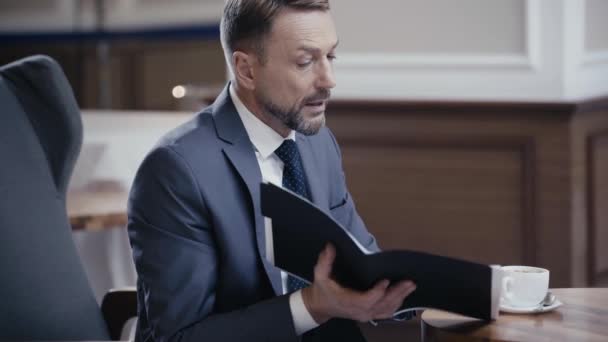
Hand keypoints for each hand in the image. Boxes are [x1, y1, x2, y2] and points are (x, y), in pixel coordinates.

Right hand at [301, 244, 415, 323]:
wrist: (321, 307)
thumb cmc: (322, 291)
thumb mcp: (320, 275)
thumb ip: (325, 261)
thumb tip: (330, 247)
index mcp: (348, 301)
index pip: (367, 300)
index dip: (378, 292)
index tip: (385, 280)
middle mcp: (360, 311)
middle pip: (382, 305)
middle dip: (397, 293)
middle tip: (408, 282)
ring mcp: (366, 314)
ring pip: (387, 309)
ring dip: (400, 298)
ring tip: (410, 286)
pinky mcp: (370, 315)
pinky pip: (387, 313)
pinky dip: (397, 305)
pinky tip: (403, 295)